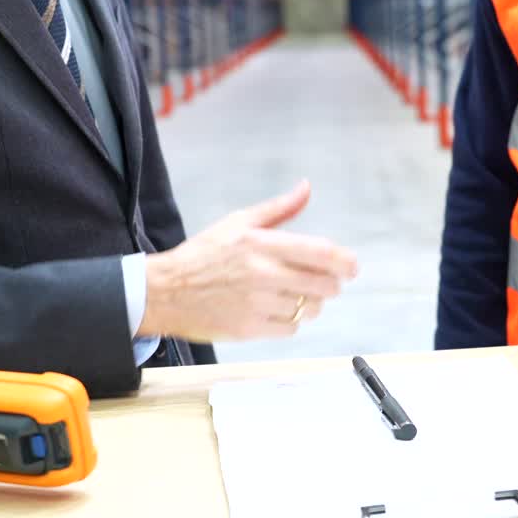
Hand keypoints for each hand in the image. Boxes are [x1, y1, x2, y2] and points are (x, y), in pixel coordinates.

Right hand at [138, 180, 357, 341]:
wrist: (166, 291)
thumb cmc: (204, 254)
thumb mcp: (239, 222)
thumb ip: (279, 209)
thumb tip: (306, 188)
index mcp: (263, 244)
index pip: (322, 254)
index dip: (345, 262)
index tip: (351, 267)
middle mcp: (264, 274)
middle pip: (324, 285)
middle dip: (332, 285)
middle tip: (327, 284)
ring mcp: (258, 304)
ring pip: (310, 309)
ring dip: (312, 304)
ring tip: (296, 296)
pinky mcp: (251, 329)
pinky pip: (291, 328)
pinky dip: (291, 321)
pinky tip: (277, 311)